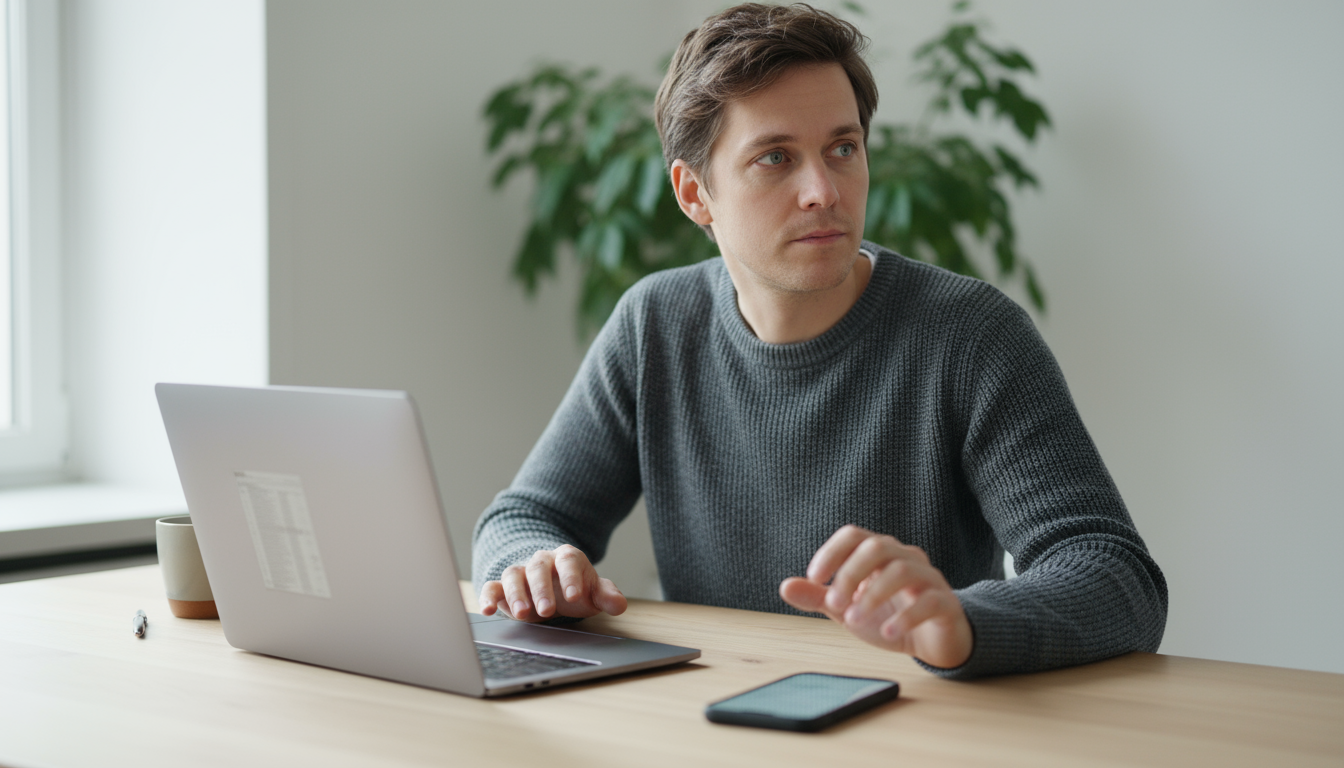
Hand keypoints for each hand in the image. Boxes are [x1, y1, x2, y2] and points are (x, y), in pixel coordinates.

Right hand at [479, 544, 626, 621]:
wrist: (556, 588)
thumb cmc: (576, 589)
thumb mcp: (594, 593)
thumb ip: (607, 596)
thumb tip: (619, 604)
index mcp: (566, 557)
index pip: (568, 561)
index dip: (571, 577)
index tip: (575, 595)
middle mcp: (541, 561)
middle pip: (538, 569)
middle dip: (542, 589)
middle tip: (548, 611)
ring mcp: (521, 572)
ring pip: (513, 575)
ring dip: (516, 595)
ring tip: (523, 615)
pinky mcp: (503, 587)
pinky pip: (492, 587)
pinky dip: (488, 596)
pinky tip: (488, 610)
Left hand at [779, 525, 973, 668]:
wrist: (932, 642)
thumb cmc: (887, 616)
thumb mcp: (847, 610)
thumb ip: (818, 598)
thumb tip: (784, 586)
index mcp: (879, 555)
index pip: (854, 535)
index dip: (831, 552)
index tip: (814, 577)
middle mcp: (905, 558)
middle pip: (876, 547)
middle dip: (850, 574)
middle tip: (835, 605)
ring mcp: (928, 579)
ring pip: (902, 570)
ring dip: (872, 596)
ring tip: (853, 621)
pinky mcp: (946, 604)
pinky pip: (929, 601)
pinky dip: (905, 617)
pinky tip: (888, 633)